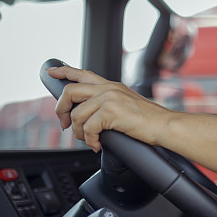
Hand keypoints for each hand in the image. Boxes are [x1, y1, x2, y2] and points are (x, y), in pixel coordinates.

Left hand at [46, 66, 170, 151]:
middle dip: (60, 110)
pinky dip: (90, 140)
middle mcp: (109, 88)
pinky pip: (88, 128)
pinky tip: (97, 145)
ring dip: (79, 132)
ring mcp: (109, 98)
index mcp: (112, 86)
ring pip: (76, 114)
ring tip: (90, 140)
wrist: (165, 126)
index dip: (64, 71)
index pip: (82, 73)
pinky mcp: (111, 111)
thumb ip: (109, 104)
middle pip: (70, 91)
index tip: (51, 71)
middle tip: (65, 125)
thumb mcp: (127, 105)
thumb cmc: (150, 121)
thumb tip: (90, 118)